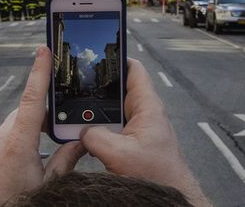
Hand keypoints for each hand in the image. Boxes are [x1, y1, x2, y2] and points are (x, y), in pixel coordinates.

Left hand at [0, 46, 86, 206]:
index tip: (43, 50)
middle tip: (56, 133)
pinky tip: (15, 171)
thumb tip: (83, 143)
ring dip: (25, 137)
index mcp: (18, 143)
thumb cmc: (12, 206)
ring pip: (11, 130)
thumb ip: (66, 161)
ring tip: (34, 164)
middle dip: (40, 119)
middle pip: (24, 115)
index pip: (33, 98)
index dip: (39, 71)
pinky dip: (10, 149)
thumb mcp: (47, 186)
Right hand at [80, 58, 209, 205]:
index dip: (116, 57)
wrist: (169, 197)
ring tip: (75, 113)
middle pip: (117, 90)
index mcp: (147, 107)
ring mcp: (138, 129)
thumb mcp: (120, 154)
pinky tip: (84, 136)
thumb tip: (81, 131)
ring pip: (112, 112)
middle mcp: (144, 114)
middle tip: (77, 84)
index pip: (134, 69)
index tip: (97, 52)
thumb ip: (96, 137)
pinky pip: (112, 129)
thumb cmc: (158, 176)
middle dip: (98, 88)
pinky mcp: (133, 143)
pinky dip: (98, 130)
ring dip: (96, 114)